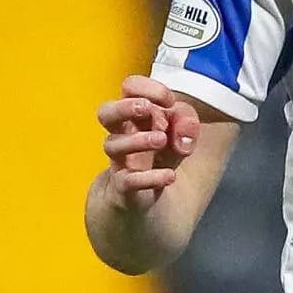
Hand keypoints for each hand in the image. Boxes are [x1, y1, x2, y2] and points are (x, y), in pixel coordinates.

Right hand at [99, 75, 203, 208]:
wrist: (144, 205)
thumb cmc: (160, 160)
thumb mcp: (181, 138)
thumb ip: (187, 126)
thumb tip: (183, 131)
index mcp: (134, 117)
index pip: (130, 88)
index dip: (149, 88)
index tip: (169, 101)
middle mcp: (121, 136)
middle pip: (105, 113)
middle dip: (124, 107)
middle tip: (148, 110)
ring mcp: (120, 163)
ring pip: (112, 145)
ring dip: (138, 140)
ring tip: (162, 141)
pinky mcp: (122, 190)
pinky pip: (126, 182)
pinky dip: (149, 178)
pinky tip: (169, 176)